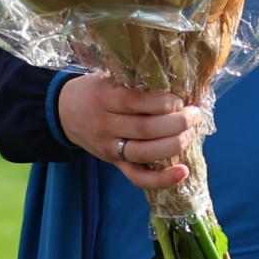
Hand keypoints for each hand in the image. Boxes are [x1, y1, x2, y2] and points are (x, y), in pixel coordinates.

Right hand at [58, 71, 209, 193]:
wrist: (64, 112)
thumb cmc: (95, 91)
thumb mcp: (109, 78)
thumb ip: (135, 82)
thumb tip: (177, 85)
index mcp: (103, 98)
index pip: (136, 102)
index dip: (163, 103)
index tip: (180, 99)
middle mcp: (104, 125)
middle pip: (145, 129)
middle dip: (177, 123)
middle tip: (194, 115)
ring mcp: (108, 148)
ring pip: (145, 153)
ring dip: (175, 144)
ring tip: (191, 133)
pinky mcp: (114, 164)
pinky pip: (138, 177)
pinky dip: (162, 179)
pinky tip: (183, 172)